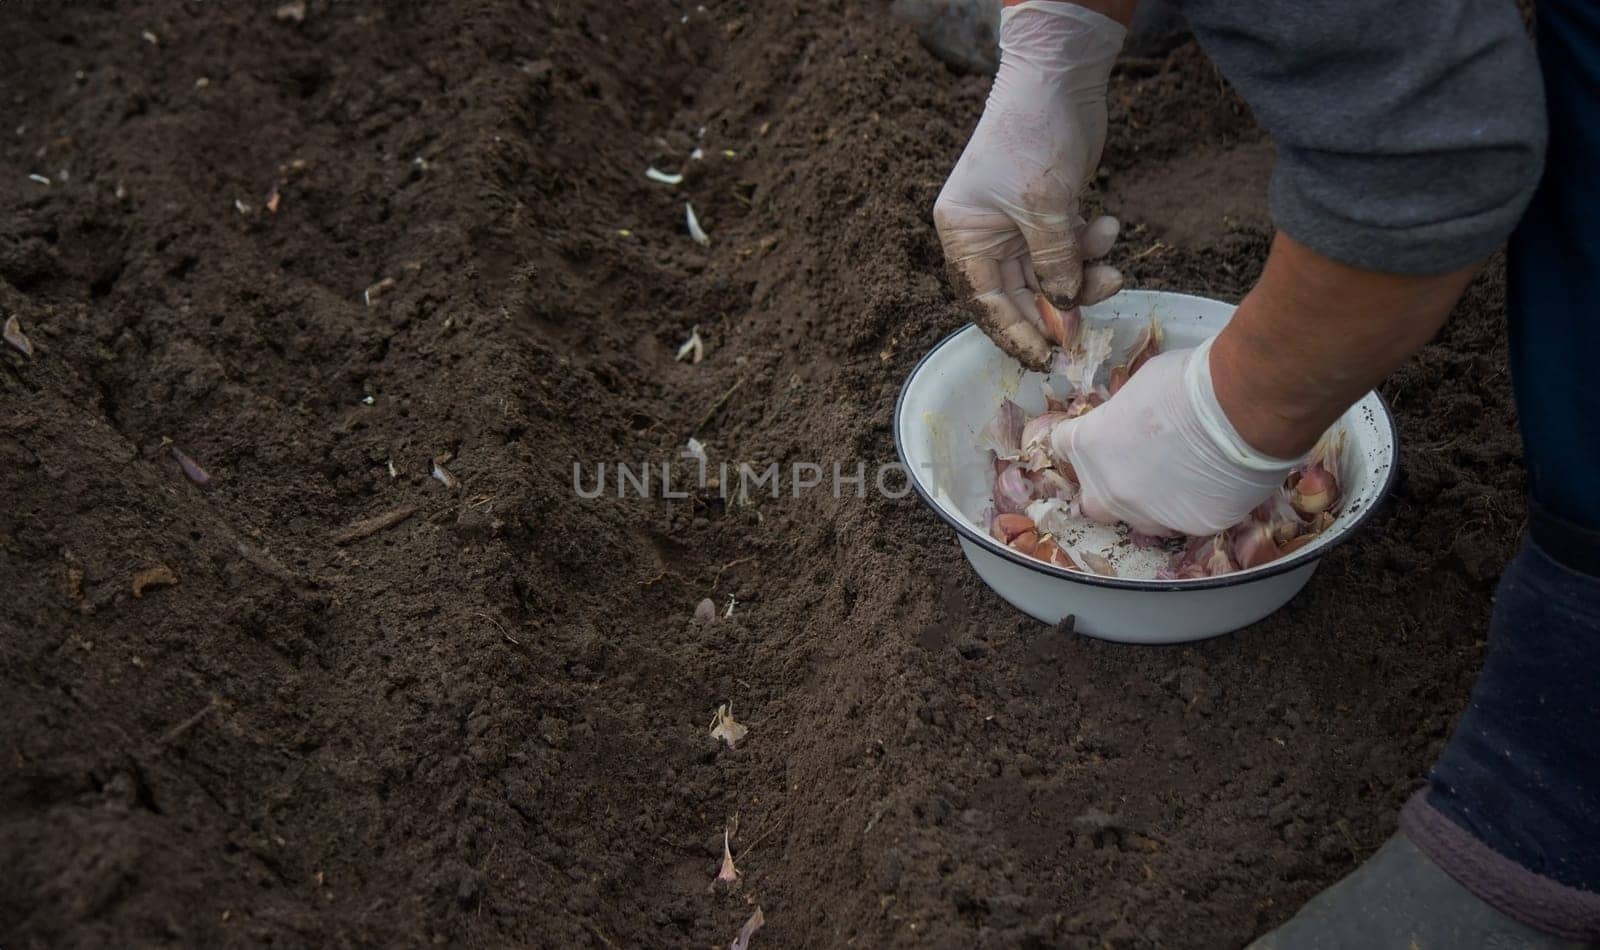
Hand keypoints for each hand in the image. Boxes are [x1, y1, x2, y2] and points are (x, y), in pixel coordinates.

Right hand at [934, 1, 1126, 370]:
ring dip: (1084, 277)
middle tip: (1087, 331)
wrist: (1059, 79)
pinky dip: (1090, 249)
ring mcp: (1016, 226)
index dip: (1017, 334)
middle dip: (1058, 308)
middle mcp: (984, 237)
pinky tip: (1107, 227)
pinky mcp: (1047, 215)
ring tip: (1113, 268)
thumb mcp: (1044, 209)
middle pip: (1020, 295)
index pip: (987, 303)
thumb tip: (1065, 310)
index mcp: (963, 236)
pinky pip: (1068, 251)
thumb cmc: (1033, 138)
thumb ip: (1054, 264)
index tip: (1046, 359)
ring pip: (1051, 275)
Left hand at [1048, 341, 1297, 535]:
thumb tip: (1130, 424)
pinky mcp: (1192, 526)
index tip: (1099, 434)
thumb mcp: (1139, 387)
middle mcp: (1109, 489)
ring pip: (1139, 519)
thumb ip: (1123, 415)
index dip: (1083, 438)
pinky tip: (1214, 481)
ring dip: (1150, 503)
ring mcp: (1149, 514)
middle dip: (1107, 487)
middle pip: (1092, 500)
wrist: (1242, 407)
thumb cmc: (1188, 382)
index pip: (1062, 446)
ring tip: (1181, 476)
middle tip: (1136, 467)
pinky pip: (1186, 519)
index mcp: (1089, 446)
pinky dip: (1195, 504)